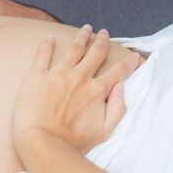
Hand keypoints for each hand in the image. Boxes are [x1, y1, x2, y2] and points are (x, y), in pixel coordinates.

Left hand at [13, 25, 141, 154]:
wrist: (43, 144)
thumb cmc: (73, 143)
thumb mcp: (105, 131)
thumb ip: (117, 108)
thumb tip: (120, 88)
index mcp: (97, 91)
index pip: (118, 72)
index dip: (129, 62)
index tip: (134, 56)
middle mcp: (80, 78)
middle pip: (95, 54)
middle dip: (102, 41)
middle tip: (104, 32)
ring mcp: (59, 74)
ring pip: (74, 49)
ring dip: (81, 37)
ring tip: (86, 29)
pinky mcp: (38, 76)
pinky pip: (43, 54)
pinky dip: (47, 44)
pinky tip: (50, 37)